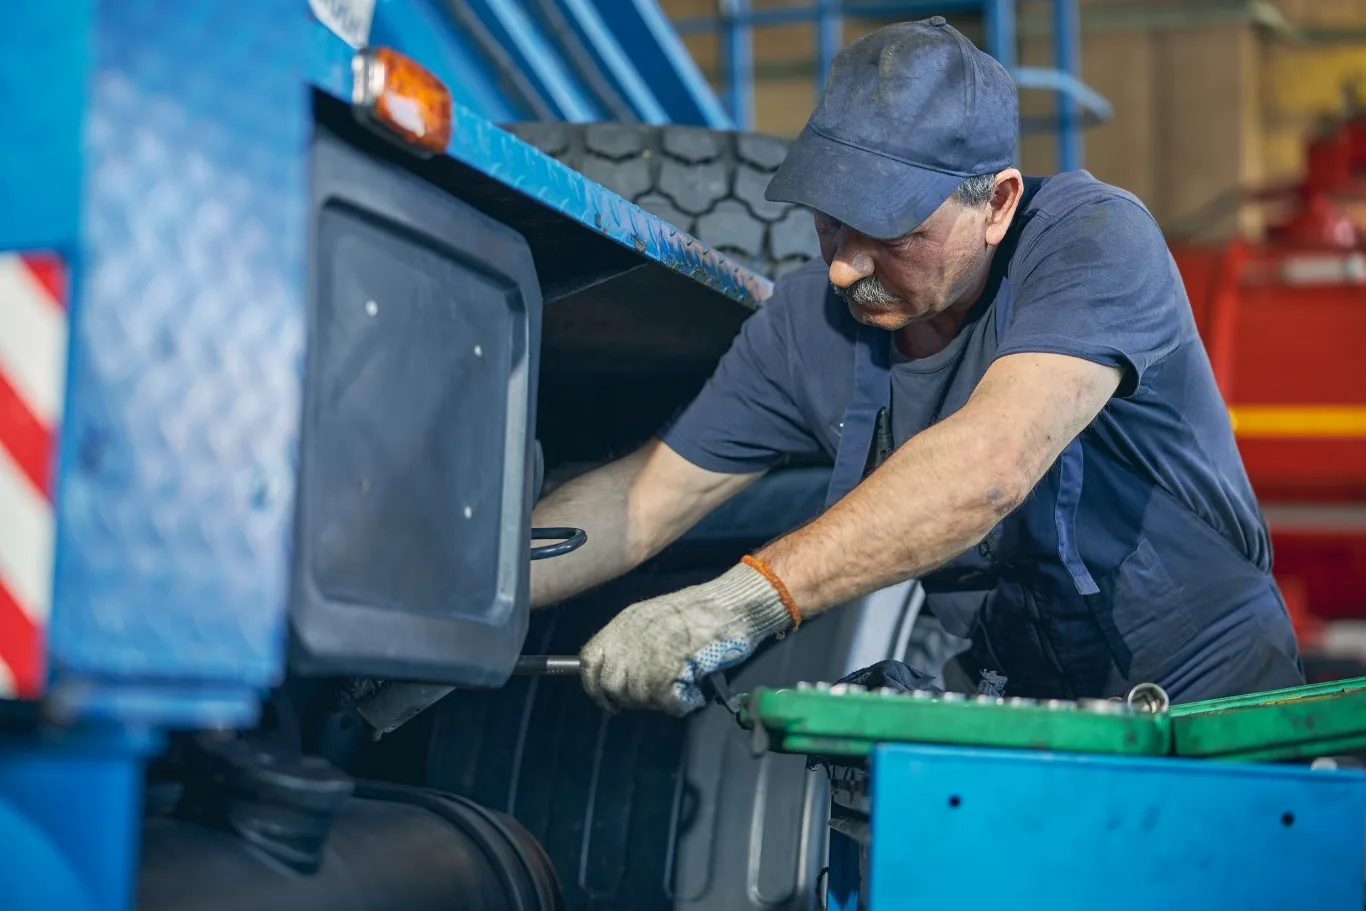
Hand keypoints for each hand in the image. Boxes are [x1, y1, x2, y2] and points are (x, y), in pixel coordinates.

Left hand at [579, 562, 793, 715]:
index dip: (595, 685)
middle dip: (630, 698)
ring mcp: (651, 654)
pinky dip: (682, 704)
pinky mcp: (673, 671)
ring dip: (658, 701)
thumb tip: (622, 670)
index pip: (590, 660)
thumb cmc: (702, 610)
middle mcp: (632, 639)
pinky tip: (694, 693)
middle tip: (655, 695)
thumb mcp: (655, 617)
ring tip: (680, 687)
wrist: (733, 604)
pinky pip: (667, 703)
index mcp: (625, 623)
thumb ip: (634, 640)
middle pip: (613, 685)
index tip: (608, 699)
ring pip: (638, 697)